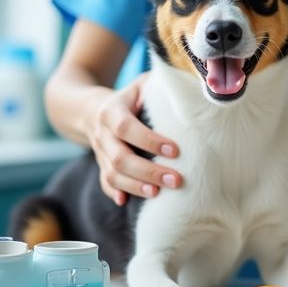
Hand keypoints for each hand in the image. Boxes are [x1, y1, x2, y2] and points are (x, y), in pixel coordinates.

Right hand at [87, 73, 183, 205]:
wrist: (90, 109)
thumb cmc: (131, 95)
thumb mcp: (143, 83)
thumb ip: (163, 84)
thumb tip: (197, 84)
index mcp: (112, 110)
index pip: (127, 127)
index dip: (149, 140)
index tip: (175, 150)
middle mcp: (102, 133)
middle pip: (120, 157)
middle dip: (148, 171)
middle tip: (176, 180)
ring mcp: (99, 152)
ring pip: (112, 174)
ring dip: (135, 186)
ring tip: (158, 194)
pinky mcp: (101, 164)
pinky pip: (104, 182)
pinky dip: (114, 192)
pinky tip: (126, 203)